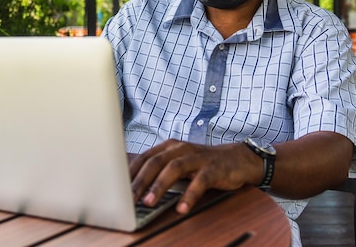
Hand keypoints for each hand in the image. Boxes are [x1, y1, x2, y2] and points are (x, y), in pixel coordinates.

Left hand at [129, 139, 262, 213]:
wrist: (238, 159)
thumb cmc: (203, 163)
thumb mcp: (179, 163)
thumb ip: (160, 171)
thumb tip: (136, 188)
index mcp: (169, 147)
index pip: (144, 158)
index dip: (130, 173)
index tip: (117, 189)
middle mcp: (180, 149)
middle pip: (155, 162)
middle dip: (139, 181)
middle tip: (128, 199)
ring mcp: (197, 157)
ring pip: (174, 169)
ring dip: (159, 186)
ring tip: (149, 202)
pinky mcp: (213, 168)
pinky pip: (199, 182)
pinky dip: (189, 196)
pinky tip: (181, 208)